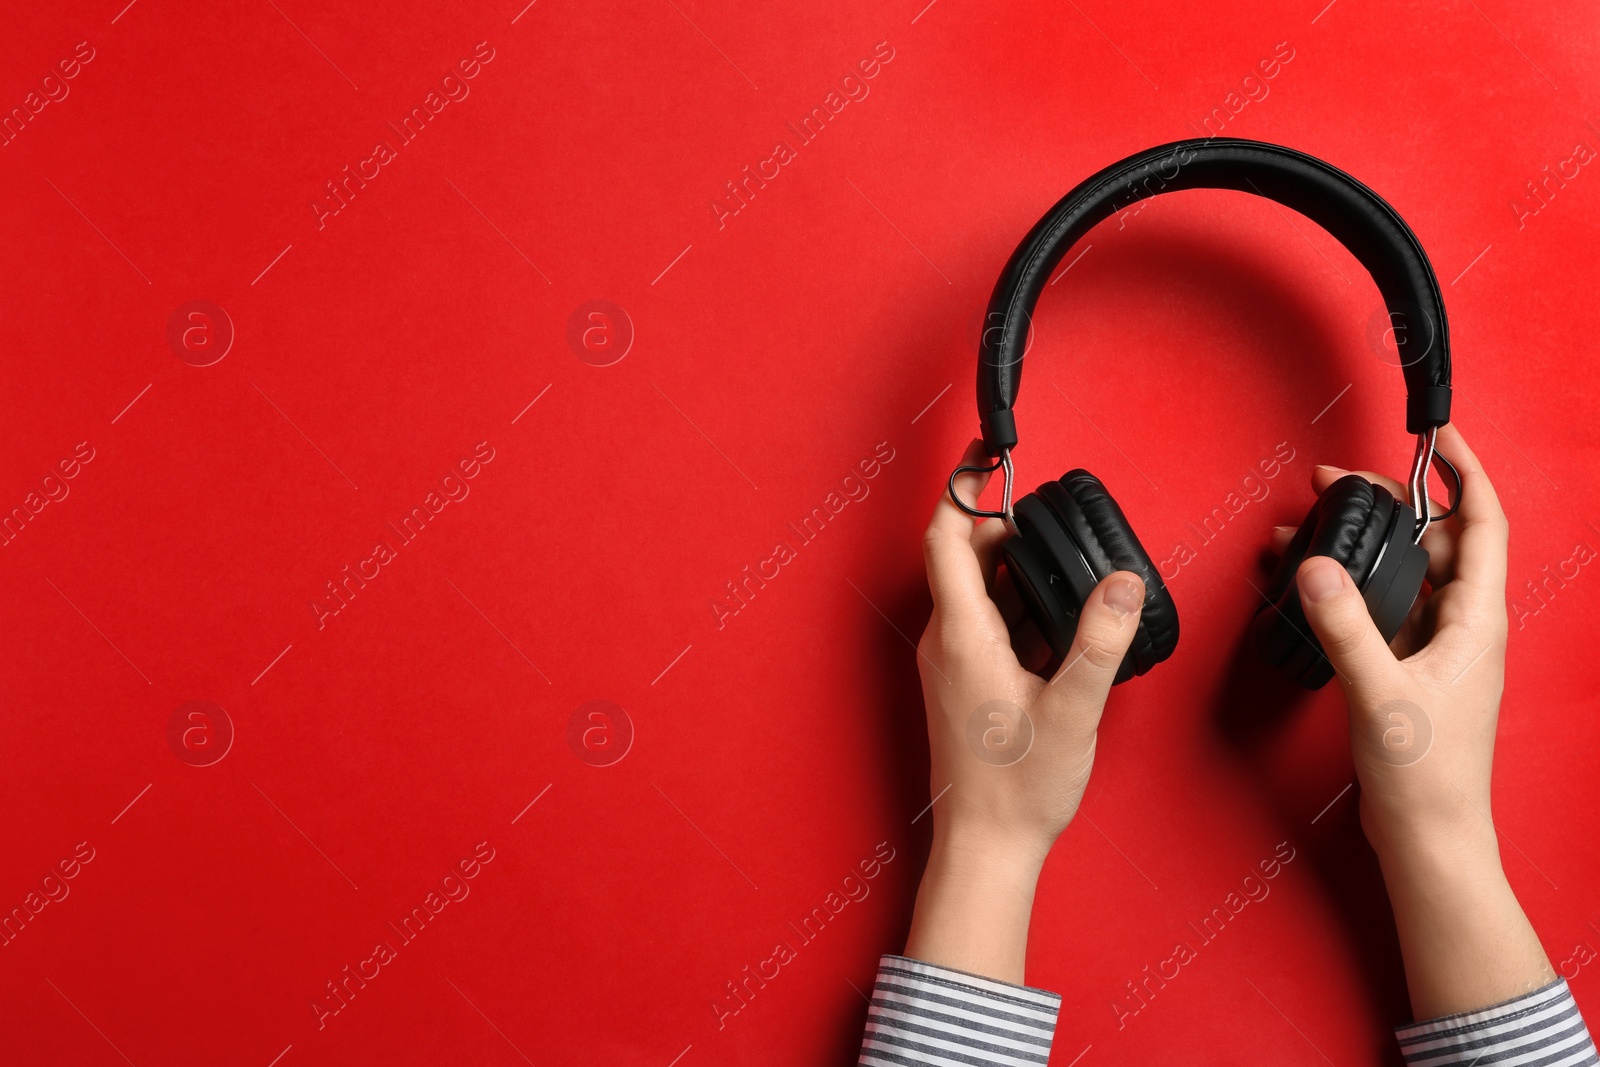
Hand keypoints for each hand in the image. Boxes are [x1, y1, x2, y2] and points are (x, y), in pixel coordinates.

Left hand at [903, 439, 1145, 982]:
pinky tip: (1056, 619)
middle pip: (960, 556)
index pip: (944, 537)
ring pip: (974, 591)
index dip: (962, 487)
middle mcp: (946, 640)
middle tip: (1047, 515)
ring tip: (1060, 562)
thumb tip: (1123, 583)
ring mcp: (951, 663)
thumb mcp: (1073, 708)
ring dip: (1012, 568)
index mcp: (961, 634)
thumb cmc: (1017, 787)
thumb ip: (1099, 640)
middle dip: (1000, 525)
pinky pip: (983, 623)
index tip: (988, 454)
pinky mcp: (964, 683)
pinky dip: (1015, 605)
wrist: (986, 846)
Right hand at [1270, 422, 1553, 1016]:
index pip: (1483, 525)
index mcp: (1476, 621)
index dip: (1466, 473)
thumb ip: (1345, 624)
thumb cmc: (1426, 775)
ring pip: (1406, 575)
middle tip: (1340, 482)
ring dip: (1365, 548)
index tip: (1437, 437)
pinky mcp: (1411, 670)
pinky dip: (1352, 589)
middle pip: (1436, 543)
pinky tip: (1316, 586)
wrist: (1430, 834)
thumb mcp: (1379, 691)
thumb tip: (1316, 567)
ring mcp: (1438, 649)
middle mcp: (1464, 627)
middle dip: (1390, 506)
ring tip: (1313, 527)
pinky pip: (1385, 610)